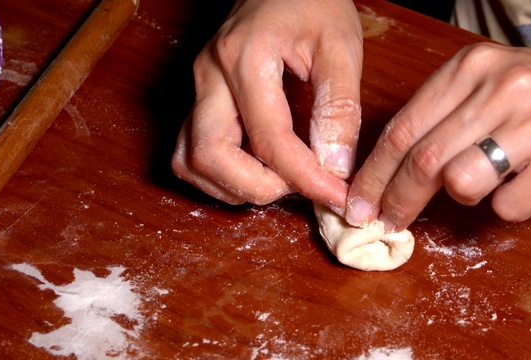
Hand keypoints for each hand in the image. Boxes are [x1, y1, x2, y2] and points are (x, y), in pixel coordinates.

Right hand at [172, 0, 362, 213]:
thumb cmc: (312, 3)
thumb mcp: (340, 47)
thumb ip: (339, 108)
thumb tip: (335, 168)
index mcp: (247, 59)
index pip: (269, 139)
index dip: (304, 178)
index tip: (334, 196)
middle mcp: (210, 77)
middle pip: (207, 156)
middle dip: (255, 187)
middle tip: (294, 185)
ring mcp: (197, 89)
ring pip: (190, 161)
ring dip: (231, 185)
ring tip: (275, 177)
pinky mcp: (197, 100)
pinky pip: (190, 152)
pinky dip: (218, 175)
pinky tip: (253, 167)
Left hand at [346, 43, 530, 229]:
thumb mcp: (482, 84)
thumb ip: (437, 116)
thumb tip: (383, 175)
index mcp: (470, 67)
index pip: (403, 130)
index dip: (374, 173)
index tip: (357, 201)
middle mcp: (501, 88)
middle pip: (423, 160)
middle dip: (396, 199)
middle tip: (384, 221)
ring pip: (460, 182)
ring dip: (459, 195)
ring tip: (480, 182)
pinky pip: (507, 204)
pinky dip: (504, 205)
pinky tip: (519, 183)